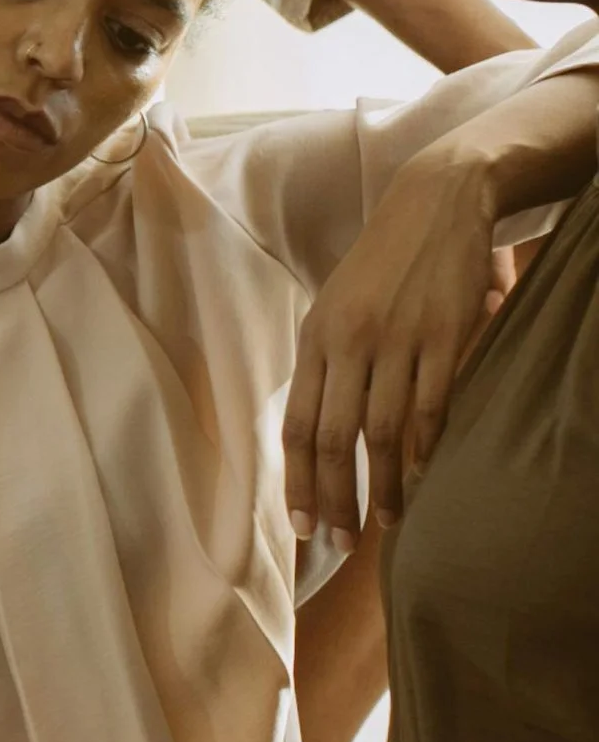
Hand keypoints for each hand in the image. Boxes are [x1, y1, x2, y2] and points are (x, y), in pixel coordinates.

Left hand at [284, 148, 509, 534]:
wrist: (437, 199)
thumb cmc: (385, 261)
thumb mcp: (338, 305)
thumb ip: (327, 363)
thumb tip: (319, 431)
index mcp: (316, 337)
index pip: (296, 424)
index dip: (297, 481)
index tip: (303, 527)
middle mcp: (349, 342)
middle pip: (332, 439)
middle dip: (334, 498)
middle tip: (340, 542)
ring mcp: (397, 339)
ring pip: (382, 433)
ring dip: (383, 486)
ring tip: (384, 523)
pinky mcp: (444, 335)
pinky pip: (431, 408)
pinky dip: (426, 451)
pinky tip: (424, 480)